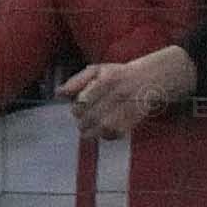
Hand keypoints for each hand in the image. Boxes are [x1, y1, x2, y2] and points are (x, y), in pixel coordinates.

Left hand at [65, 45, 194, 136]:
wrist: (148, 80)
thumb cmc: (118, 75)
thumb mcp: (95, 71)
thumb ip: (76, 81)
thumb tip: (58, 94)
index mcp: (106, 80)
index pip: (83, 102)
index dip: (77, 109)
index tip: (77, 111)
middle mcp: (118, 94)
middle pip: (92, 116)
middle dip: (83, 123)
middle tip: (82, 123)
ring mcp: (128, 107)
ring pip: (104, 127)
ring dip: (93, 132)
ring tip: (89, 131)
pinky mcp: (135, 119)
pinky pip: (117, 133)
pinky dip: (107, 136)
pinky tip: (104, 132)